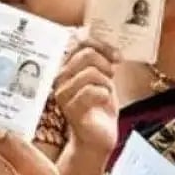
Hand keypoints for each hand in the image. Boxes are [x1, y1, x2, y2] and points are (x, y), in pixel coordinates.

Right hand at [52, 34, 120, 157]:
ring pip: (91, 72)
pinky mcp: (71, 110)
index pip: (79, 42)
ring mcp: (62, 95)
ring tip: (106, 92)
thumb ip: (102, 59)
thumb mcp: (103, 77)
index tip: (116, 56)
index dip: (101, 44)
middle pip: (86, 54)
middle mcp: (59, 79)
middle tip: (110, 76)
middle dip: (106, 64)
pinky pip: (93, 91)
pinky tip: (103, 101)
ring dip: (107, 82)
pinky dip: (105, 94)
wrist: (98, 136)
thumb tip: (108, 38)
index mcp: (66, 67)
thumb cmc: (99, 106)